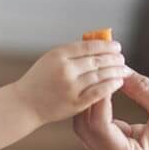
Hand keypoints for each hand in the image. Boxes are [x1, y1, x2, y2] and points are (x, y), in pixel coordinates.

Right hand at [13, 40, 131, 123]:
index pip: (89, 46)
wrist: (24, 104)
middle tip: (122, 59)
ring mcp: (70, 87)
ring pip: (100, 76)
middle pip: (97, 60)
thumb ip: (72, 53)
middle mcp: (65, 70)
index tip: (117, 46)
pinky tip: (118, 83)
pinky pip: (98, 93)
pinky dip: (110, 86)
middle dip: (114, 59)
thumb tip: (98, 46)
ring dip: (115, 71)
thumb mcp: (50, 59)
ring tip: (124, 69)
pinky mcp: (74, 103)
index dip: (106, 45)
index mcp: (58, 55)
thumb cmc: (39, 80)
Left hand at [73, 72, 148, 149]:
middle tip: (98, 70)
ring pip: (86, 127)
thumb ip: (142, 89)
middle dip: (90, 98)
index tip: (106, 73)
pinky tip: (104, 88)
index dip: (99, 97)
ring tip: (100, 76)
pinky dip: (97, 107)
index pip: (99, 126)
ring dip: (91, 101)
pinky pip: (95, 127)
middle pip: (86, 128)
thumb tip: (119, 69)